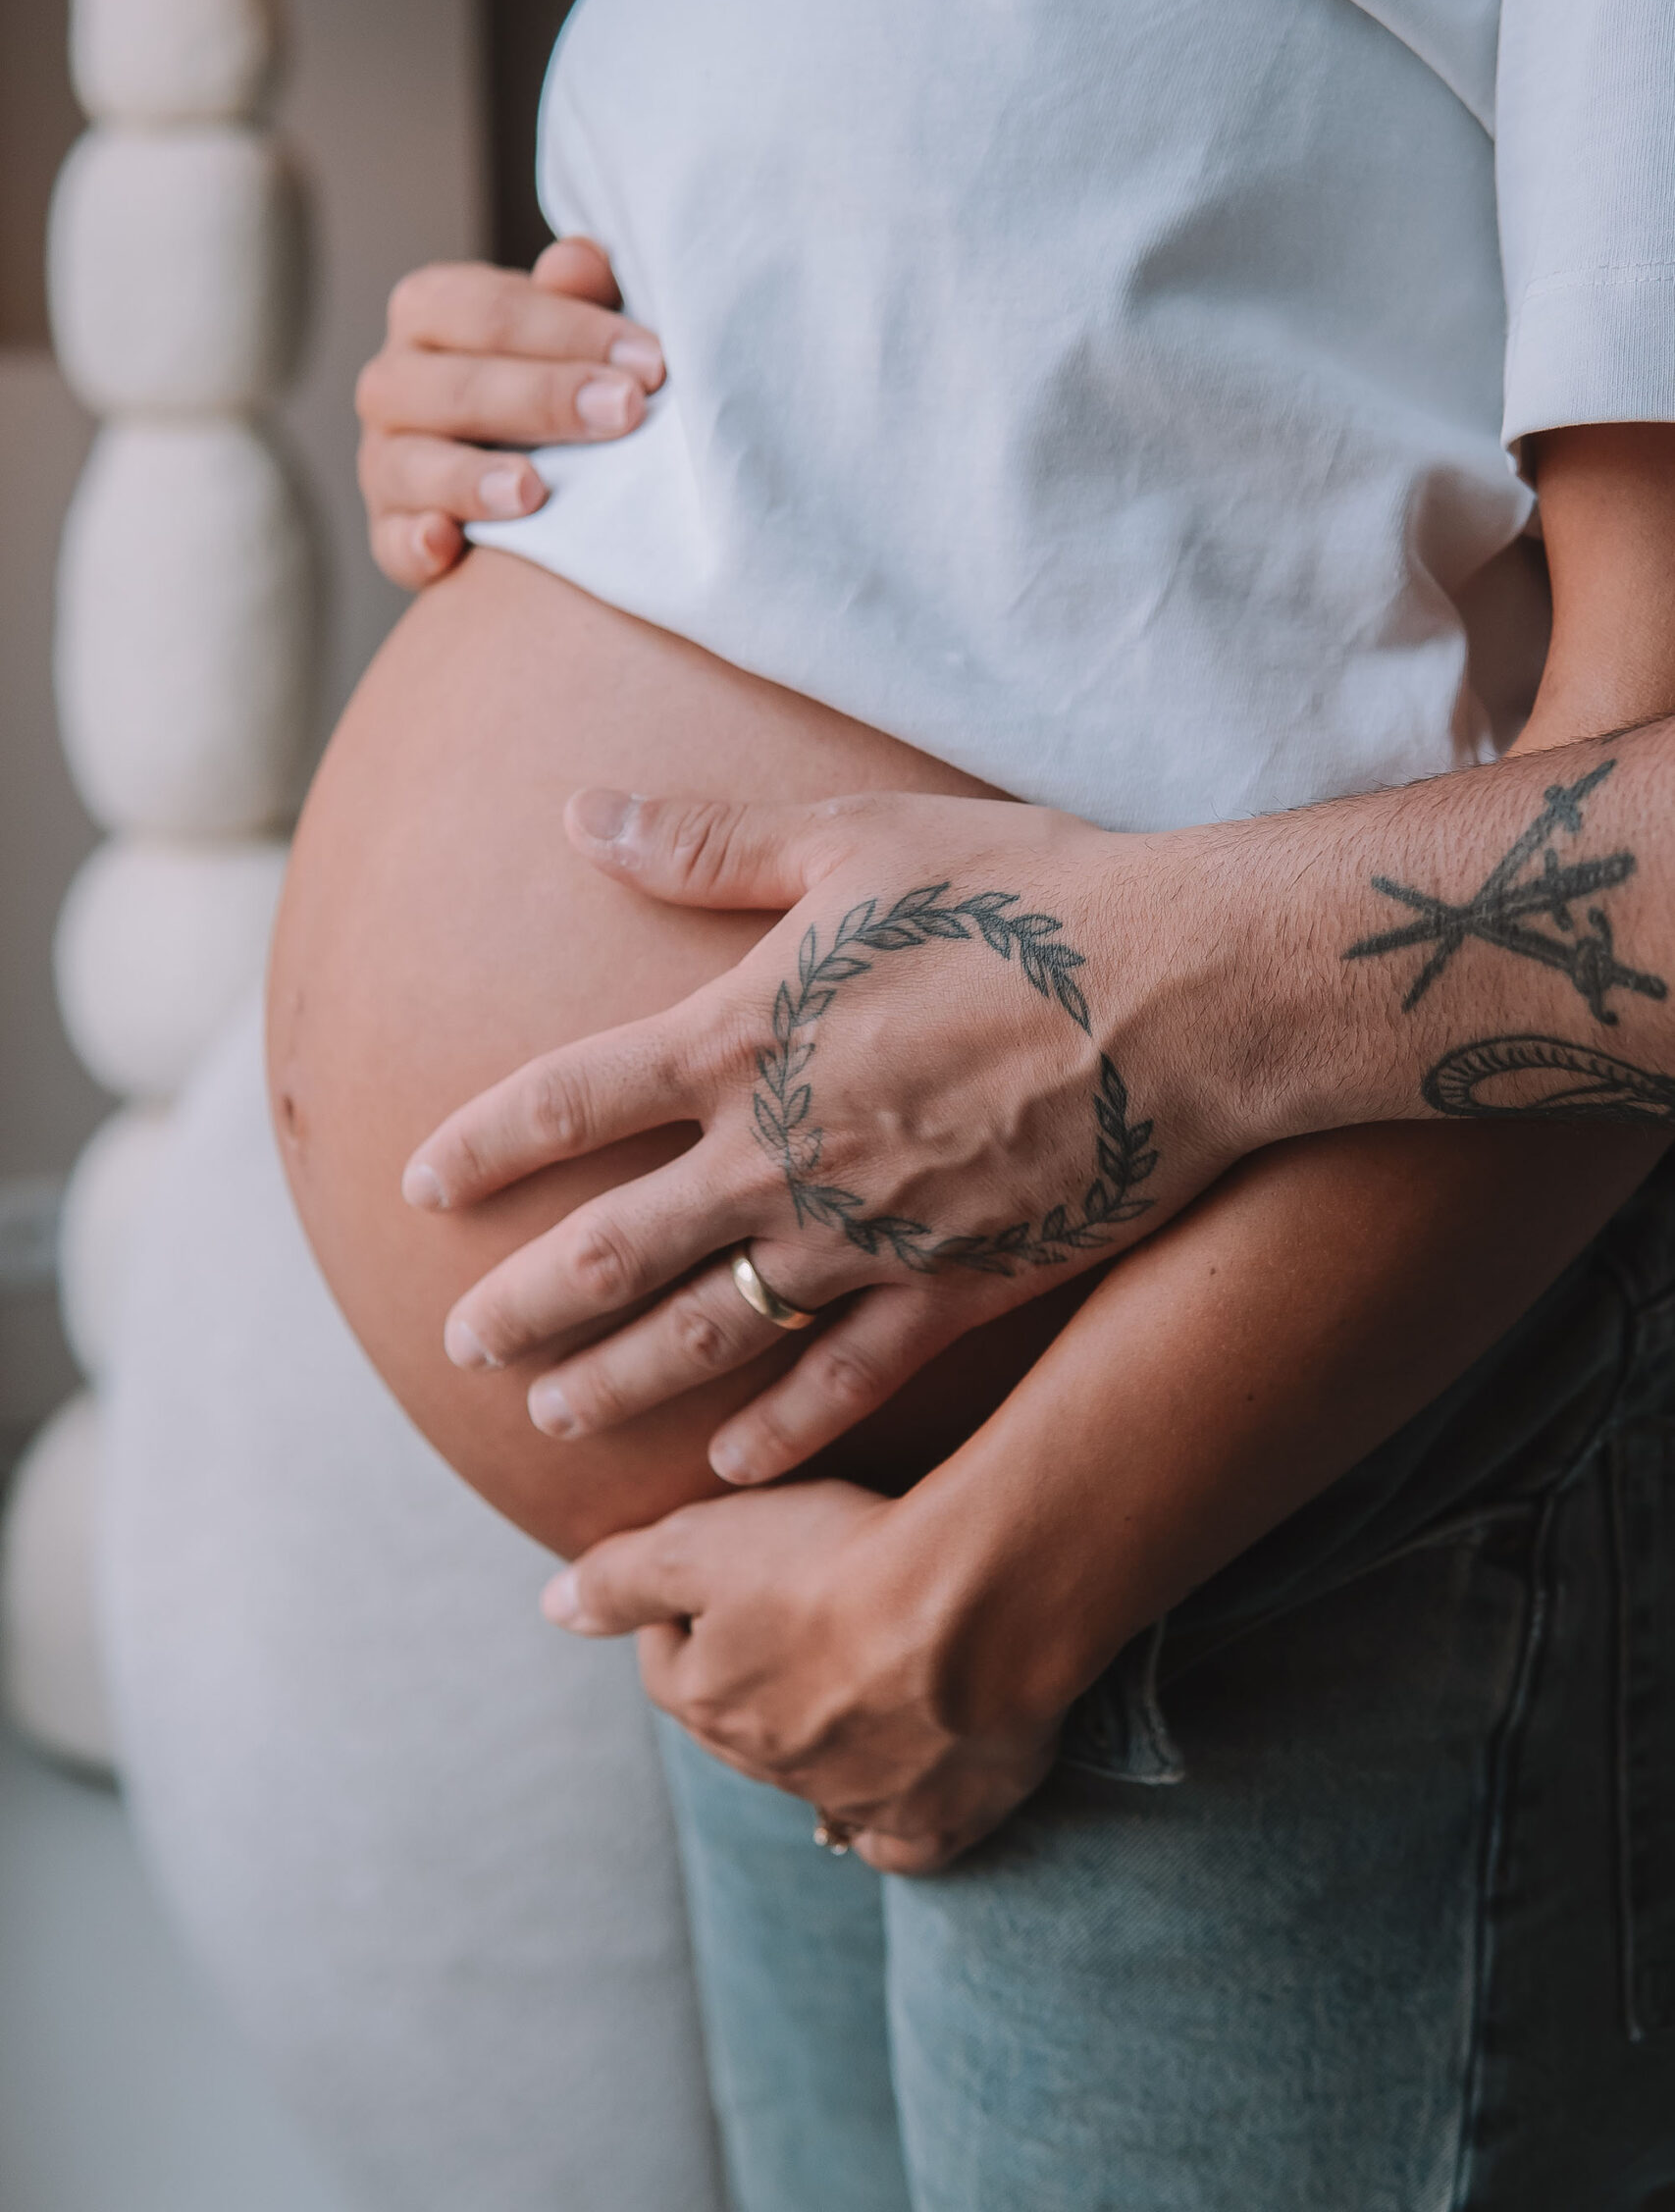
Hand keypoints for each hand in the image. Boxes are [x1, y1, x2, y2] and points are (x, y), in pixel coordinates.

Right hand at [355, 237, 664, 589]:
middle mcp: (394, 382)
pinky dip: (415, 544)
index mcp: (432, 311)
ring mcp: (385, 461)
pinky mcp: (392, 533)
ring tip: (533, 492)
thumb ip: (578, 297)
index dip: (572, 331)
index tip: (652, 361)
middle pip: (454, 386)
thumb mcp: (573, 331)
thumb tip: (578, 262)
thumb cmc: (556, 378)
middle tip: (623, 412)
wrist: (532, 470)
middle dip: (543, 398)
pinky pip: (393, 541)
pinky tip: (449, 546)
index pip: (491, 311)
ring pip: (409, 463)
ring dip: (471, 478)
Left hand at [406, 787, 1279, 1481]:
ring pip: (706, 1334)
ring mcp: (863, 1238)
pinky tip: (729, 1467)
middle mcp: (778, 1154)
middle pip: (609, 1249)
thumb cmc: (1027, 896)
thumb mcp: (855, 840)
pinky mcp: (952, 1291)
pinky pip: (842, 1381)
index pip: (565, 1104)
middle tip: (459, 1346)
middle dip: (521, 1306)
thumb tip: (580, 813)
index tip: (417, 1183)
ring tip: (552, 1418)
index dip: (480, 1146)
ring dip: (618, 1380)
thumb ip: (710, 843)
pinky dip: (778, 1430)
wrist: (1188, 994)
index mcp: (742, 1036)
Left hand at [542, 1481, 1062, 1873]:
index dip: (684, 1610)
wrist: (975, 1608)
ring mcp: (857, 1800)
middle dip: (748, 1677)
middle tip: (788, 1615)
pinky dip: (887, 1823)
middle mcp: (771, 1768)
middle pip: (738, 1723)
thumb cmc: (835, 1559)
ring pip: (813, 1778)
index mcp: (707, 1704)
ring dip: (816, 1736)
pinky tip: (893, 1796)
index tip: (719, 1568)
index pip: (667, 1662)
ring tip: (845, 1681)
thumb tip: (551, 1609)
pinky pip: (898, 1845)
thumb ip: (618, 1577)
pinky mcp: (939, 1819)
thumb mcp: (701, 1541)